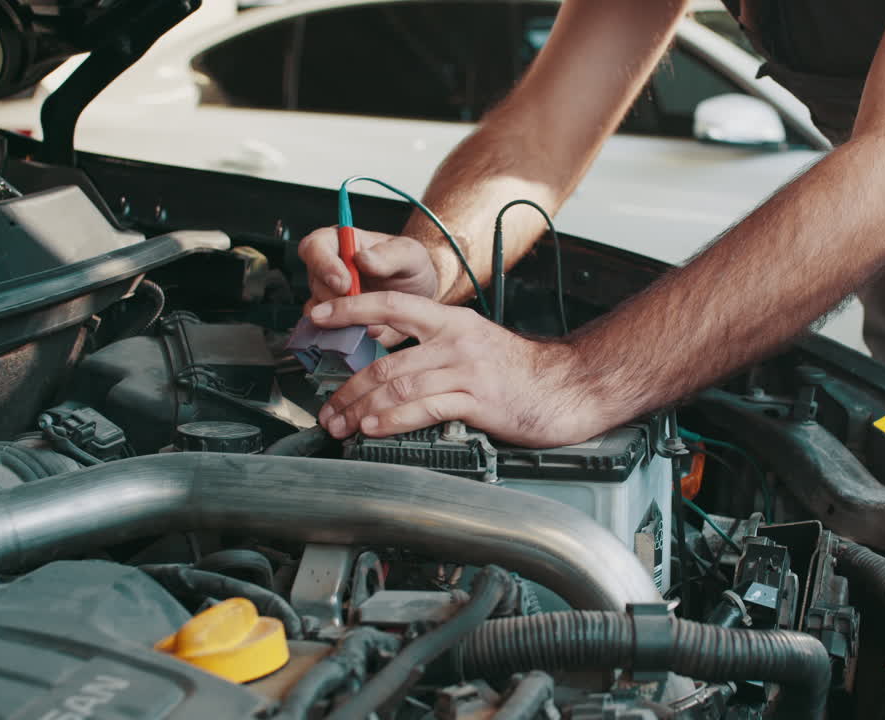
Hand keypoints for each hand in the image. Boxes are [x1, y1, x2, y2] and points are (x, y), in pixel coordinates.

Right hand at [297, 226, 439, 345]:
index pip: (314, 247)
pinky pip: (325, 332)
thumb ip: (389, 255)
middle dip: (337, 298)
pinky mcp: (335, 322)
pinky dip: (344, 335)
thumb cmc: (411, 268)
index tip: (344, 283)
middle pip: (315, 283)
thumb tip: (363, 260)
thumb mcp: (410, 255)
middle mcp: (328, 269)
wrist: (421, 297)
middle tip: (364, 305)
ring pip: (317, 311)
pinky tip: (367, 332)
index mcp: (340, 243)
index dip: (324, 264)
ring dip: (342, 319)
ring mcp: (328, 297)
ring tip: (371, 321)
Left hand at [309, 292, 607, 446]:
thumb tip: (384, 359)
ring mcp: (466, 370)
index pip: (391, 304)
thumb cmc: (519, 371)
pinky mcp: (478, 400)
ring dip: (362, 409)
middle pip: (386, 360)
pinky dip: (394, 420)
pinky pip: (425, 408)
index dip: (350, 307)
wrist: (567, 387)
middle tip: (326, 408)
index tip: (317, 315)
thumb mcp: (473, 344)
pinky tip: (375, 428)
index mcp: (451, 321)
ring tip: (342, 425)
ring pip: (399, 386)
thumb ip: (433, 347)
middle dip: (348, 388)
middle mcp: (455, 340)